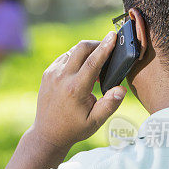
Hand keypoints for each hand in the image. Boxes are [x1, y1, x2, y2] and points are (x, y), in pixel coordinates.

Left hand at [31, 32, 126, 148]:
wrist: (47, 132)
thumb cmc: (74, 128)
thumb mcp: (95, 122)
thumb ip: (110, 105)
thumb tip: (121, 89)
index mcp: (75, 89)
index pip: (93, 62)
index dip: (104, 47)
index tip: (113, 35)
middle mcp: (62, 78)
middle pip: (81, 49)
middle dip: (97, 45)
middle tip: (107, 50)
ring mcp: (52, 74)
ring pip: (73, 51)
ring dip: (86, 52)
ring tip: (96, 66)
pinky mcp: (47, 73)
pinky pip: (64, 58)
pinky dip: (75, 59)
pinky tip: (82, 70)